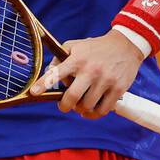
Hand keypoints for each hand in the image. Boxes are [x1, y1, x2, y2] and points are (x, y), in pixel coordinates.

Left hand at [28, 30, 144, 119]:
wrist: (126, 46)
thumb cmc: (96, 48)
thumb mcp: (75, 46)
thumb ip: (60, 58)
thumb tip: (48, 73)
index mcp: (77, 59)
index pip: (57, 73)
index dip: (44, 84)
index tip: (33, 92)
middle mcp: (90, 70)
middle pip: (72, 97)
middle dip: (64, 106)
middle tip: (63, 106)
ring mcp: (105, 80)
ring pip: (87, 106)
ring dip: (80, 109)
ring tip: (80, 105)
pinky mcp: (118, 89)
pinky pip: (102, 110)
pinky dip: (93, 114)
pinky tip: (91, 111)